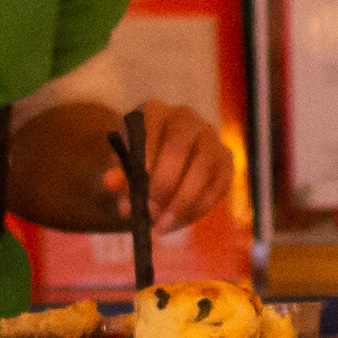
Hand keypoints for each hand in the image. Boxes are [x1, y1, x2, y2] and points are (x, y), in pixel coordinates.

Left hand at [125, 101, 237, 228]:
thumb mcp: (120, 170)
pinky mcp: (225, 161)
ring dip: (182, 201)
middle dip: (164, 182)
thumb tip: (111, 182)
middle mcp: (186, 118)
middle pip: (180, 145)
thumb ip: (115, 174)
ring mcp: (210, 138)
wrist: (158, 168)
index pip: (152, 126)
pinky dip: (198, 208)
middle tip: (150, 212)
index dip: (146, 156)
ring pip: (202, 168)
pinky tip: (179, 223)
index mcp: (154, 111)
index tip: (138, 188)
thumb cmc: (136, 166)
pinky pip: (218, 186)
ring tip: (162, 226)